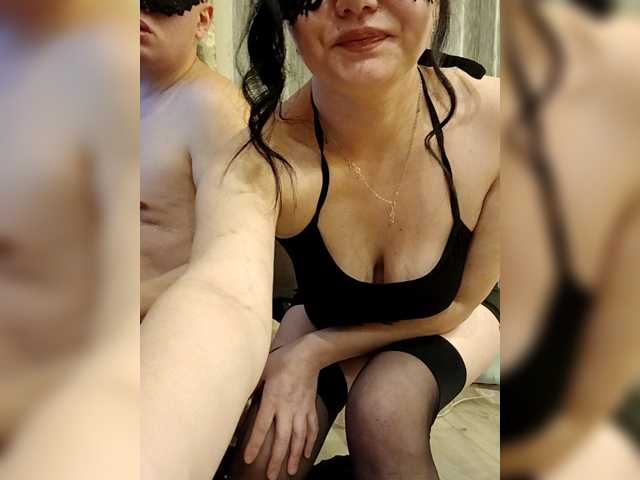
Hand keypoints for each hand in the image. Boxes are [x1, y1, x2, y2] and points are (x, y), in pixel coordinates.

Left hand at [243, 338, 319, 478]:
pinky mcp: (310, 407)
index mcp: (272, 400)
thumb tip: (236, 395)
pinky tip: (306, 453)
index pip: (261, 426)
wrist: (308, 355)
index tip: (249, 459)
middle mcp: (287, 408)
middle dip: (277, 459)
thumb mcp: (262, 371)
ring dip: (294, 455)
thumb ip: (250, 385)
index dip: (255, 444)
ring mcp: (301, 409)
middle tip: (272, 476)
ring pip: (298, 437)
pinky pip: (311, 427)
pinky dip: (309, 441)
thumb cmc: (282, 361)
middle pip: (282, 438)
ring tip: (290, 471)